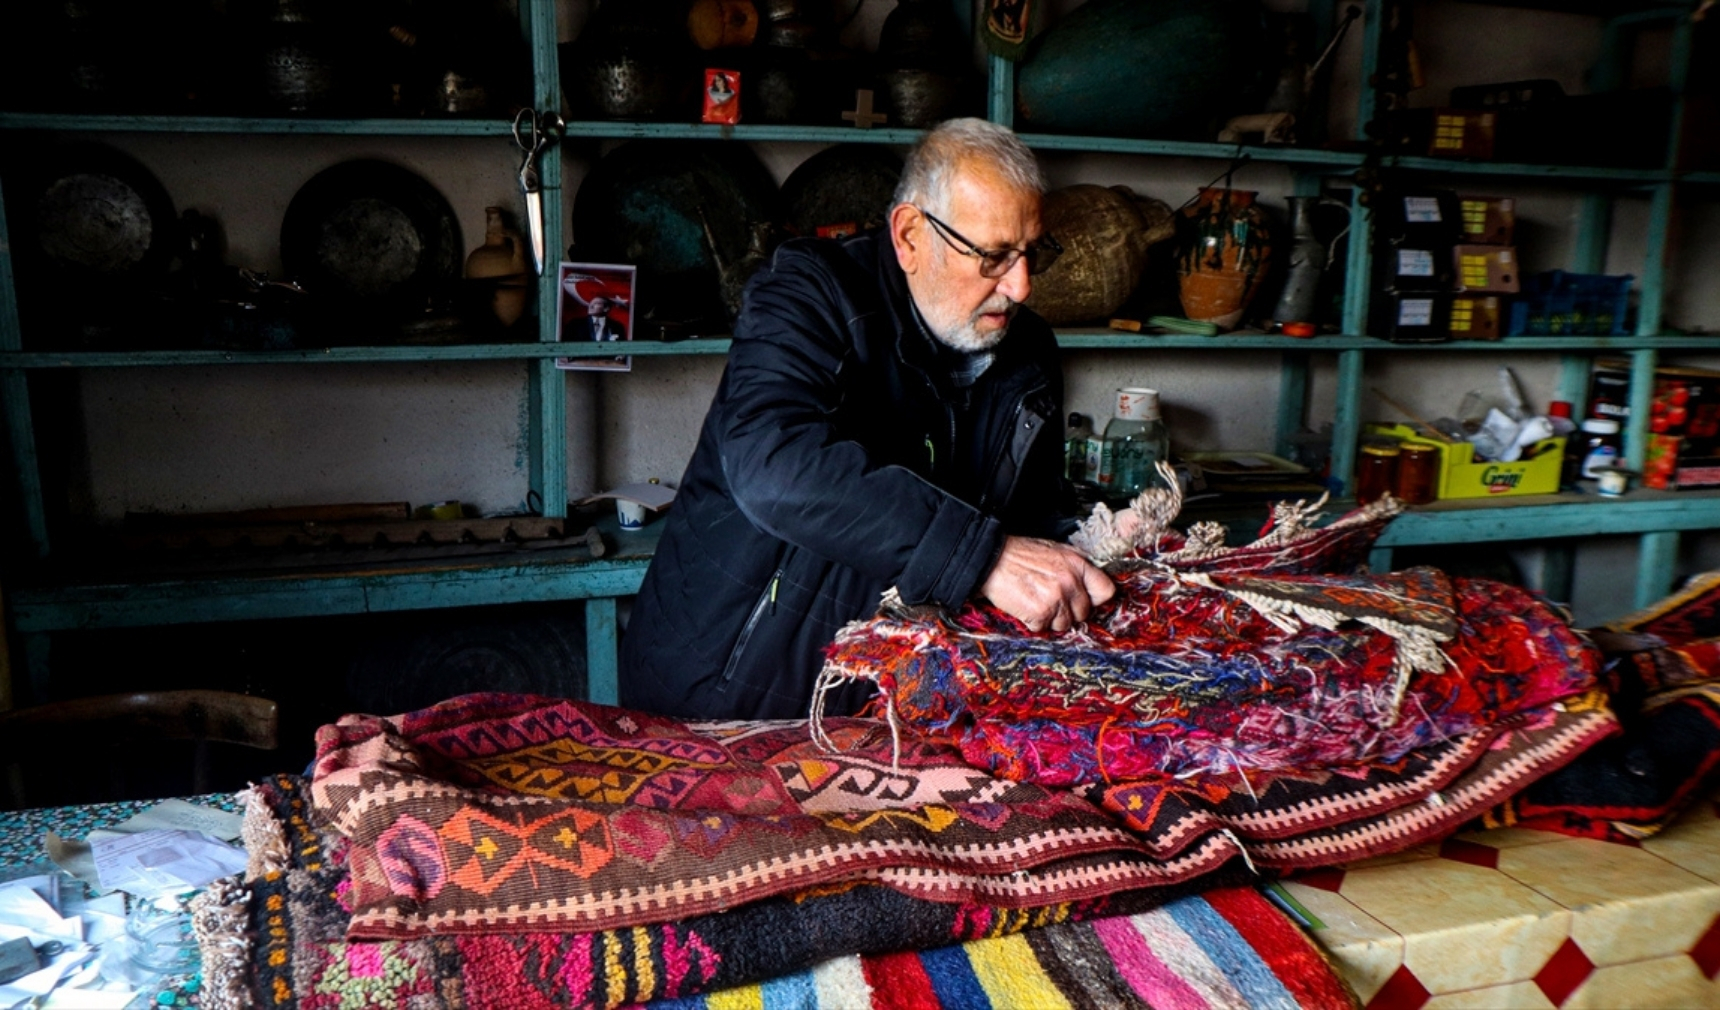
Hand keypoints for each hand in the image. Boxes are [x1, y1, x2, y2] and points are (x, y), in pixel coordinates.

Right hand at [980, 536, 1114, 633]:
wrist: (990, 560)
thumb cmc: (1020, 554)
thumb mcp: (1055, 549)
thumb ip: (1076, 565)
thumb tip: (1090, 582)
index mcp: (1077, 564)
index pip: (1106, 591)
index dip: (1095, 599)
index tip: (1085, 601)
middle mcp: (1070, 582)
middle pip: (1084, 612)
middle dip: (1069, 611)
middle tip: (1051, 601)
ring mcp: (1056, 598)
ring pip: (1064, 624)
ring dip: (1051, 619)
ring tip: (1036, 602)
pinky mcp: (1040, 613)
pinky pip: (1043, 628)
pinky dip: (1033, 622)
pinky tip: (1025, 606)